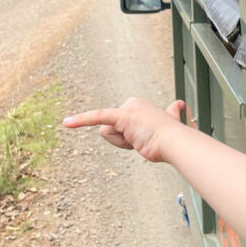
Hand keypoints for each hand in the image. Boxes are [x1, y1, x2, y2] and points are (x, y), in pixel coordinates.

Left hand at [63, 98, 186, 161]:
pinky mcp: (121, 117)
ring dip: (122, 143)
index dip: (130, 140)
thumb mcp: (168, 123)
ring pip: (107, 133)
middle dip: (123, 141)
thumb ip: (172, 113)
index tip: (147, 139)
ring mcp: (127, 109)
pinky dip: (80, 120)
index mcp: (139, 106)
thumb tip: (179, 105)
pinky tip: (66, 123)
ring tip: (141, 140)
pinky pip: (97, 118)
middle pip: (111, 130)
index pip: (119, 127)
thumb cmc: (171, 138)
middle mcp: (132, 104)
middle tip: (143, 141)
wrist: (175, 143)